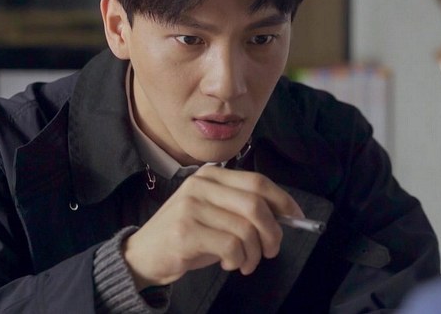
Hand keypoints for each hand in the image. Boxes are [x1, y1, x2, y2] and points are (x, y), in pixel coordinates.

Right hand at [122, 165, 303, 289]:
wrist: (144, 254)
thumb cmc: (188, 236)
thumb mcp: (215, 214)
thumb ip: (243, 209)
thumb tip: (284, 216)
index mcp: (211, 176)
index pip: (258, 182)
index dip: (283, 200)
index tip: (296, 217)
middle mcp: (201, 185)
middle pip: (256, 204)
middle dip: (273, 232)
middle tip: (271, 250)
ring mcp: (191, 206)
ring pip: (245, 229)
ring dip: (254, 253)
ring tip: (246, 263)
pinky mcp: (186, 231)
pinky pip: (231, 246)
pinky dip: (238, 260)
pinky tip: (231, 264)